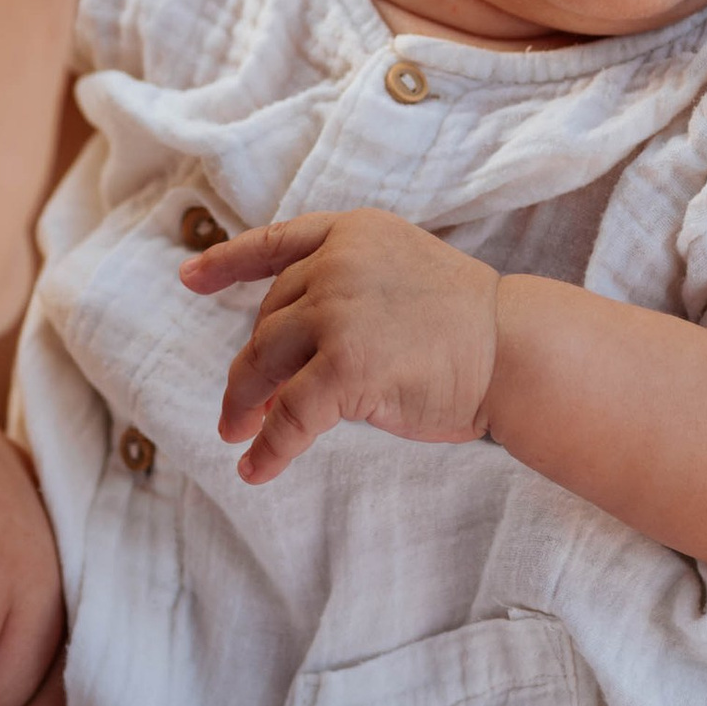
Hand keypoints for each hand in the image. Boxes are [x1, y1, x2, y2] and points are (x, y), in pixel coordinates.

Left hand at [181, 207, 500, 481]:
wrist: (517, 349)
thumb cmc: (471, 327)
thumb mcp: (401, 281)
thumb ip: (346, 296)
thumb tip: (282, 358)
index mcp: (353, 235)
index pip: (276, 243)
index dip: (227, 262)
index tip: (189, 279)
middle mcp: (337, 265)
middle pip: (268, 319)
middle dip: (250, 366)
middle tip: (236, 409)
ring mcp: (338, 312)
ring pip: (263, 362)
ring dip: (243, 403)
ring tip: (236, 434)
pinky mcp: (344, 366)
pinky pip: (289, 416)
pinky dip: (269, 448)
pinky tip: (257, 470)